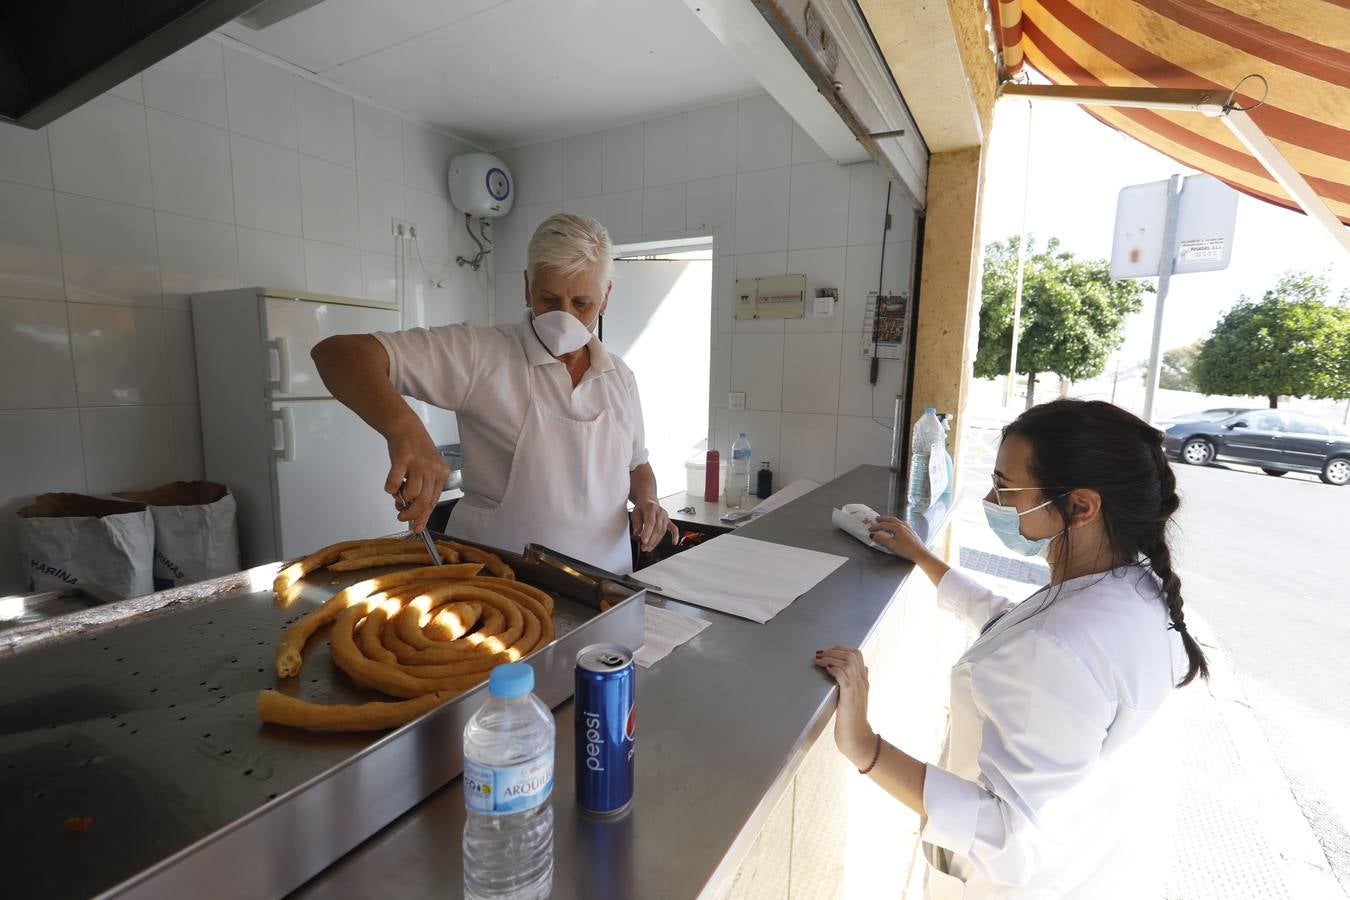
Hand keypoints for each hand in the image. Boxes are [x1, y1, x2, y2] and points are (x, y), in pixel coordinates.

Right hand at [383, 422, 449, 532]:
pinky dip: (390, 488)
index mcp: (441, 473)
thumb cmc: (415, 452)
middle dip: (411, 513)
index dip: (424, 517)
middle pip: (423, 501)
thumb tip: (415, 515)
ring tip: (397, 492)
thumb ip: (422, 491)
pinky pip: (395, 482)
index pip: (434, 501)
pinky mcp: (403, 459)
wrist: (406, 428)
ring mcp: (418, 464)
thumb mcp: (426, 470)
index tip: (417, 528)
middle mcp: (432, 469)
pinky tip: (391, 485)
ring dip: (400, 497)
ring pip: (411, 494)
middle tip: (401, 515)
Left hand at [630, 499, 677, 552]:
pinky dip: (675, 536)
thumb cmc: (642, 507)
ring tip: (648, 548)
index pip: (650, 522)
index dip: (647, 533)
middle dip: (651, 540)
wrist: (648, 501)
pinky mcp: (668, 521)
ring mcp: (665, 517)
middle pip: (657, 528)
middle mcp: (660, 512)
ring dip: (656, 541)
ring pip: (663, 531)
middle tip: (644, 547)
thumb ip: (636, 522)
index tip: (644, 541)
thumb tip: (637, 533)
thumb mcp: (635, 512)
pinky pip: (674, 528)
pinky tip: (674, 542)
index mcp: (651, 508)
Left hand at [815, 646, 875, 768]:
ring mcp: (857, 689)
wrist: (858, 739)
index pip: (857, 654)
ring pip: (848, 661)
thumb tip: (850, 672)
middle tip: (820, 654)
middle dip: (834, 650)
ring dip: (831, 657)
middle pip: (853, 654)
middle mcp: (862, 682)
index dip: (841, 648)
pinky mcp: (849, 697)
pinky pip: (844, 676)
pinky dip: (834, 669)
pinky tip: (826, 669)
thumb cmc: (852, 721)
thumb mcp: (855, 699)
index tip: (827, 651)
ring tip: (819, 660)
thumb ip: (853, 685)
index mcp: (863, 681)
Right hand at [867, 516, 928, 561]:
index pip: (884, 525)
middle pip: (891, 519)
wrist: (920, 554)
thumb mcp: (891, 545)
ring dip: (890, 520)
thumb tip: (873, 535)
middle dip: (883, 519)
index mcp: (897, 527)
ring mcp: (908, 527)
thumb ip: (881, 539)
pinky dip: (897, 522)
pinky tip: (898, 525)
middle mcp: (903, 525)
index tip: (870, 529)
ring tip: (886, 521)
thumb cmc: (906, 550)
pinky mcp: (912, 531)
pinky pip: (902, 523)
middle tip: (877, 519)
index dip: (876, 527)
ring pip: (897, 520)